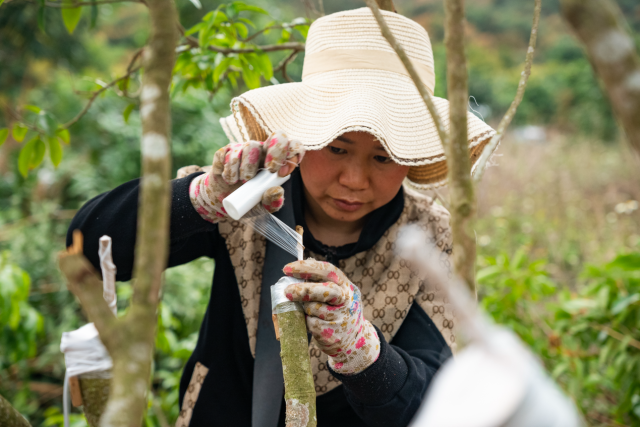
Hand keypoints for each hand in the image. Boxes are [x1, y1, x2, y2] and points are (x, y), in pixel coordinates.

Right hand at [189, 131, 303, 222]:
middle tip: (270, 169)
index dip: (293, 153)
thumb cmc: (248, 202)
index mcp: (278, 161)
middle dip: (277, 151)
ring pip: (251, 146)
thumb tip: (277, 191)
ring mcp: (244, 148)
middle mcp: (264, 150)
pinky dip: (230, 169)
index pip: (293, 146)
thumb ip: (272, 203)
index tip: (282, 173)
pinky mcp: (226, 151)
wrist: (222, 203)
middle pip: (278, 135)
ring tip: (244, 181)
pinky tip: (230, 179)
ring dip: (247, 166)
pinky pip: (230, 153)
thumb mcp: (262, 207)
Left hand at [283, 259, 379, 374]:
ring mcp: (341, 318)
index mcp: (346, 285)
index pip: (327, 270)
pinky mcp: (332, 333)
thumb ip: (320, 281)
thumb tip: (296, 268)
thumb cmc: (338, 311)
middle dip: (305, 290)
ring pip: (314, 309)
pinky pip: (311, 324)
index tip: (287, 269)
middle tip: (287, 291)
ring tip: (308, 311)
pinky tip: (312, 323)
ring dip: (305, 309)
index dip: (306, 268)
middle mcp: (347, 300)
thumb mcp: (337, 293)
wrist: (354, 340)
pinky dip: (307, 322)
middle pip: (326, 291)